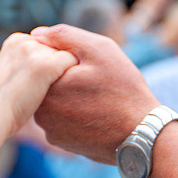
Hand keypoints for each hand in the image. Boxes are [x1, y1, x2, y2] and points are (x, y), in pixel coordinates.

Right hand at [0, 33, 77, 137]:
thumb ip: (29, 68)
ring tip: (70, 92)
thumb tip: (50, 75)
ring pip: (69, 56)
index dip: (55, 64)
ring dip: (72, 73)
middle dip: (64, 67)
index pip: (49, 46)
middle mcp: (25, 41)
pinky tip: (74, 94)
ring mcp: (35, 52)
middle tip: (68, 88)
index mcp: (16, 41)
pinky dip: (78, 78)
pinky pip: (73, 64)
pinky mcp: (46, 65)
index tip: (57, 82)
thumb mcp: (12, 79)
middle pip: (60, 49)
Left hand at [32, 25, 159, 163]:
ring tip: (95, 97)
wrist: (141, 134)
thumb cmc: (124, 90)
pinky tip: (93, 113)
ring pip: (52, 102)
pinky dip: (72, 114)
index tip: (87, 65)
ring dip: (67, 95)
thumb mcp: (99, 50)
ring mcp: (49, 130)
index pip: (43, 61)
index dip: (65, 57)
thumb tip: (36, 34)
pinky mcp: (60, 143)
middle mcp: (41, 112)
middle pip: (47, 83)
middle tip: (94, 81)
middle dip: (65, 77)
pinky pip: (60, 120)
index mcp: (47, 86)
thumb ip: (64, 36)